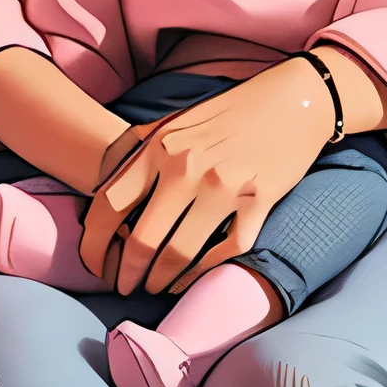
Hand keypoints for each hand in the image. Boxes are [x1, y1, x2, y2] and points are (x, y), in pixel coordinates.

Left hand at [79, 61, 337, 295]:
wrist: (293, 100)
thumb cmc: (230, 110)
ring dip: (163, 279)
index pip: (110, 203)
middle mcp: (186, 168)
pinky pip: (226, 252)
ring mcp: (224, 188)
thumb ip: (144, 150)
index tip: (93, 261)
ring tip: (157, 287)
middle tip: (126, 286)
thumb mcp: (176, 121)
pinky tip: (194, 278)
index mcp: (160, 146)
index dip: (95, 241)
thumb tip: (108, 184)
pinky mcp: (258, 203)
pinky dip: (205, 272)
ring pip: (180, 253)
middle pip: (142, 238)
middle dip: (128, 272)